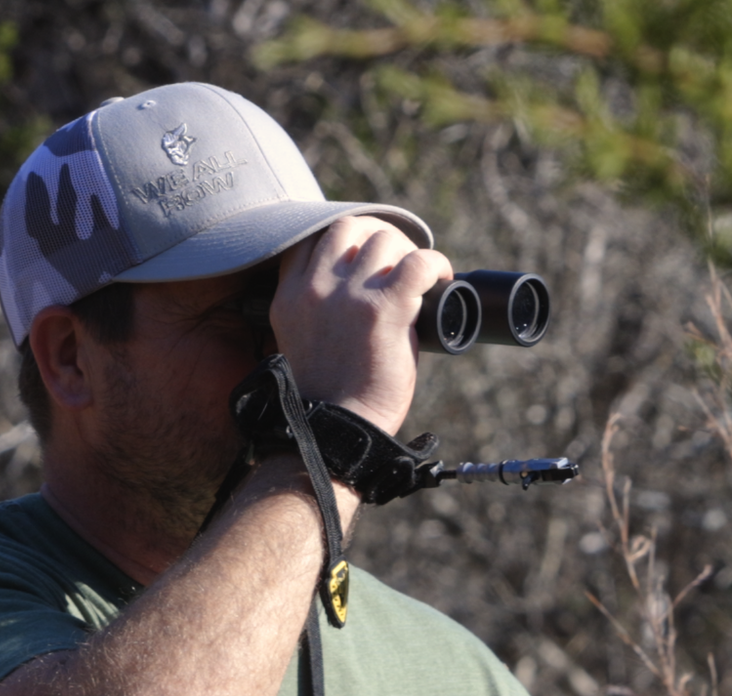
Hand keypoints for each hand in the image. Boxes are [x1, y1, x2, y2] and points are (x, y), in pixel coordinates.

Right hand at [267, 216, 453, 434]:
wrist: (337, 432)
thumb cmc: (329, 397)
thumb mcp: (305, 337)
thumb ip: (324, 305)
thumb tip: (369, 282)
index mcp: (290, 296)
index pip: (310, 236)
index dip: (344, 236)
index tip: (364, 251)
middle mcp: (315, 289)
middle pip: (350, 228)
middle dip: (378, 237)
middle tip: (398, 259)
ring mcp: (349, 297)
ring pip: (384, 241)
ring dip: (406, 252)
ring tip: (419, 275)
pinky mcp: (383, 310)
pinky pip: (417, 264)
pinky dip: (434, 265)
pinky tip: (441, 277)